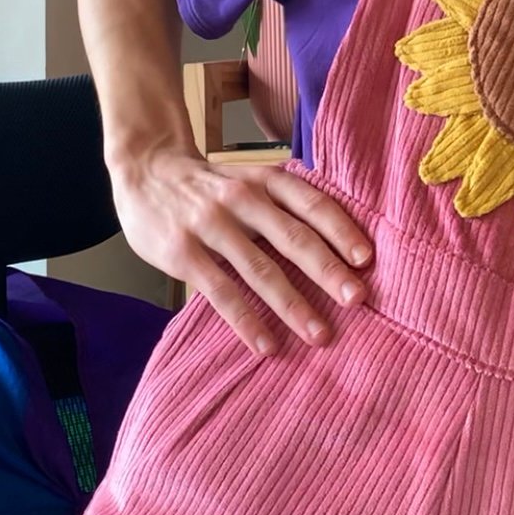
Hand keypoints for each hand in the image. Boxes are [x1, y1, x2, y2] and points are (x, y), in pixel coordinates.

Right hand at [111, 147, 371, 354]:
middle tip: (358, 299)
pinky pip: (221, 291)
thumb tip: (336, 243)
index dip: (341, 230)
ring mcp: (211, 225)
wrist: (145, 169)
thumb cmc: (209, 184)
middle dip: (328, 270)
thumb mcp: (249, 178)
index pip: (312, 203)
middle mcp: (242, 198)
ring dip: (292, 305)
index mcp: (265, 180)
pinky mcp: (183, 253)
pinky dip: (245, 320)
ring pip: (260, 268)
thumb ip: (283, 204)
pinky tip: (265, 345)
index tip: (367, 259)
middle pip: (293, 236)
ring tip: (320, 334)